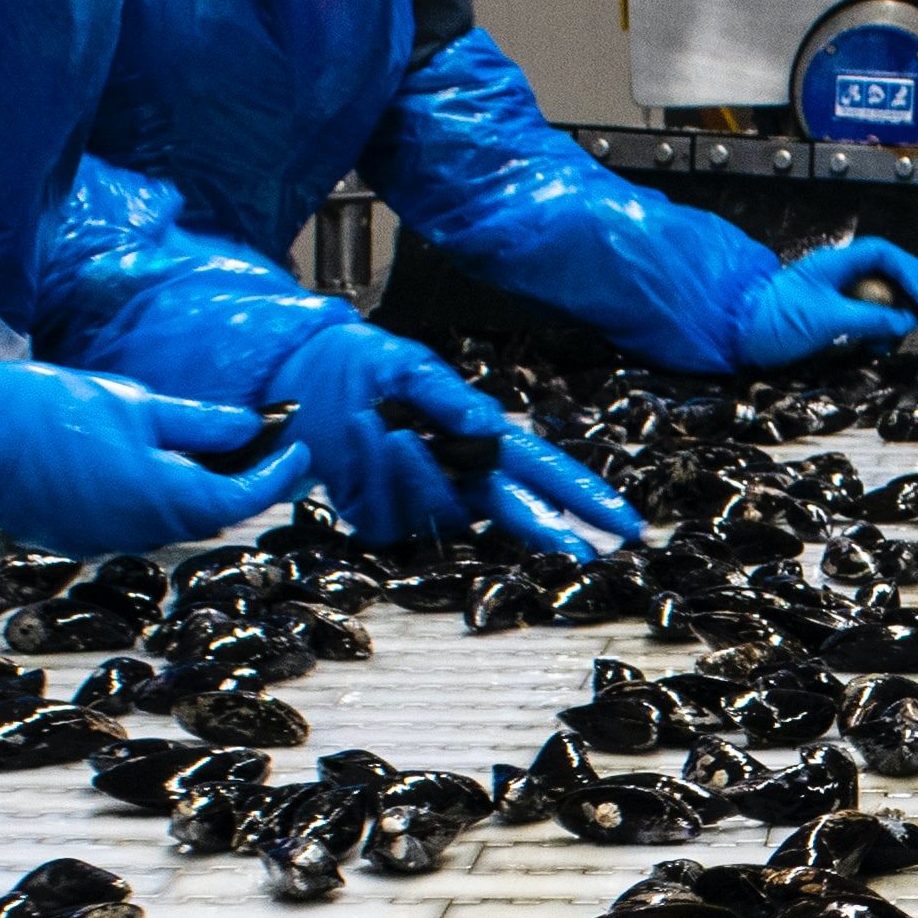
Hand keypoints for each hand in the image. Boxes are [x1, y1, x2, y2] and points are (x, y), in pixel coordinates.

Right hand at [0, 360, 317, 558]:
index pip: (245, 496)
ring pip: (171, 520)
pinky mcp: (77, 537)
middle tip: (264, 447)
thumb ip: (201, 424)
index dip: (279, 475)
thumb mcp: (137, 404)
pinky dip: (154, 497)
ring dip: (196, 490)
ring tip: (208, 449)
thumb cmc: (48, 411)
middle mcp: (143, 531)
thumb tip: (250, 428)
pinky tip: (147, 463)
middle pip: (211, 513)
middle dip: (242, 482)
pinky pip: (133, 522)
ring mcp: (108, 539)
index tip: (299, 449)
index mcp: (166, 497)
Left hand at [281, 327, 643, 554]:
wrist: (293, 380)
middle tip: (576, 551)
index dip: (586, 498)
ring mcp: (421, 503)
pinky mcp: (380, 520)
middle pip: (515, 513)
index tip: (624, 523)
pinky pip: (390, 518)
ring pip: (443, 513)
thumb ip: (452, 400)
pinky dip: (373, 476)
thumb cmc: (359, 365)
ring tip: (377, 420)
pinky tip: (355, 438)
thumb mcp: (409, 368)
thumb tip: (493, 428)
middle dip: (545, 530)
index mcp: (481, 439)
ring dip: (412, 470)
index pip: (546, 472)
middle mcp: (459, 477)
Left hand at [724, 233, 917, 372]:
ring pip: (880, 298)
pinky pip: (865, 318)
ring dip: (902, 314)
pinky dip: (880, 330)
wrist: (733, 335)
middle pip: (889, 276)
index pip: (887, 258)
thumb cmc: (770, 319)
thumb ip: (871, 318)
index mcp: (837, 264)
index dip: (917, 275)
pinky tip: (885, 345)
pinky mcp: (828, 318)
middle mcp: (837, 276)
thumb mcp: (828, 319)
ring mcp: (833, 296)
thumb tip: (905, 321)